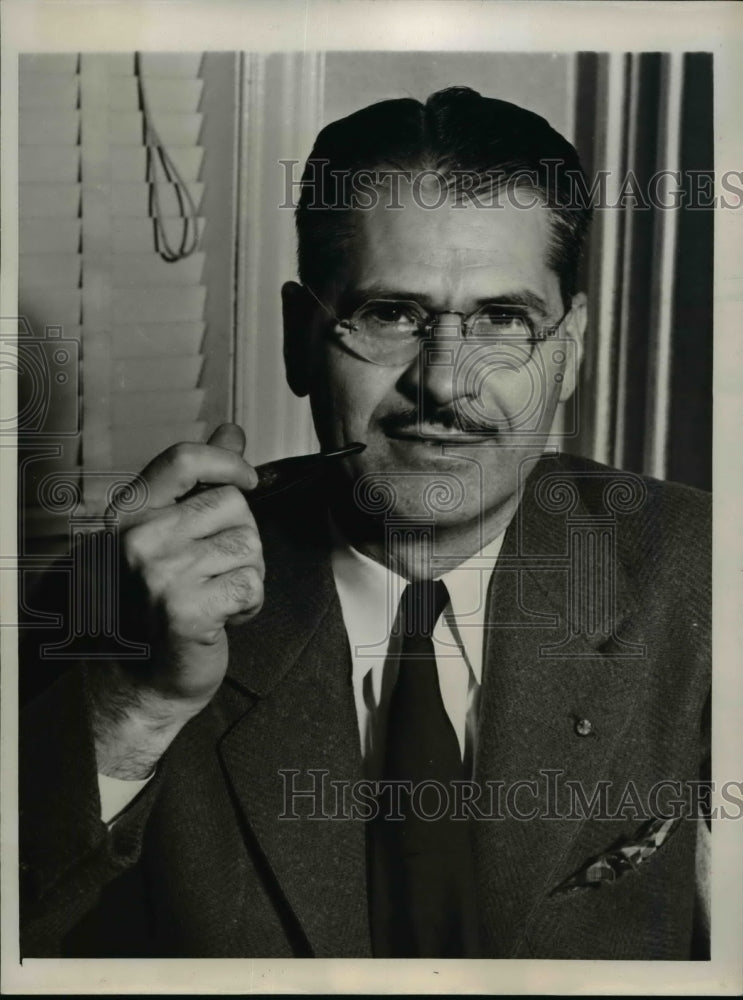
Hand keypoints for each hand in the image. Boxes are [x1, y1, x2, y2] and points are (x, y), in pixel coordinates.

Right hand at [91, 424, 263, 777]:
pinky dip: (249, 604)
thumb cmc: (159, 605)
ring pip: (249, 545)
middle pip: (232, 503)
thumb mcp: (172, 535)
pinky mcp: (185, 608)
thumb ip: (199, 483)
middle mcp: (137, 539)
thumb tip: (232, 432)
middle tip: (215, 573)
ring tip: (216, 597)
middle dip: (242, 539)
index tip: (248, 478)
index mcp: (129, 514)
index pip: (183, 459)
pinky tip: (222, 618)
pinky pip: (251, 583)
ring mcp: (158, 573)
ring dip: (248, 575)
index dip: (227, 461)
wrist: (139, 680)